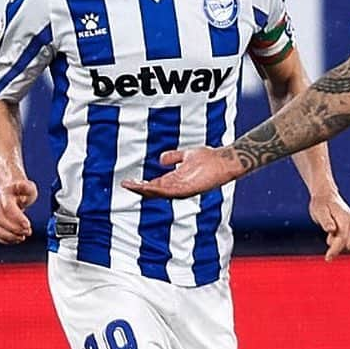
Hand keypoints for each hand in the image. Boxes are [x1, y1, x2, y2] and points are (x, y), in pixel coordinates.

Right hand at [0, 178, 37, 243]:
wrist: (13, 193)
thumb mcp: (29, 187)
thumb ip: (27, 187)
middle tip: (28, 232)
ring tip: (21, 238)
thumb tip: (21, 185)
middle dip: (15, 229)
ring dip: (9, 236)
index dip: (17, 218)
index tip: (28, 225)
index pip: (8, 207)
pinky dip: (5, 240)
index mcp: (4, 194)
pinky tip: (16, 239)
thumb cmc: (22, 192)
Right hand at [122, 146, 240, 199]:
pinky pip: (170, 192)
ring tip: (132, 186)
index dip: (141, 184)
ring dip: (145, 190)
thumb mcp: (187, 155)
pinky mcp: (189, 189)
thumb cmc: (209, 159)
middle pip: (154, 191)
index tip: (128, 182)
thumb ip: (174, 157)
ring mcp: (183, 190)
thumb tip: (161, 159)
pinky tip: (148, 187)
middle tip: (125, 185)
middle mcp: (178, 187)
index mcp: (175, 180)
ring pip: (160, 193)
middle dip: (139, 189)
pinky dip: (158, 190)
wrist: (224, 161)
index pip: (155, 184)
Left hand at [308, 188, 349, 260]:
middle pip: (347, 244)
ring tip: (330, 232)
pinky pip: (349, 242)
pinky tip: (333, 233)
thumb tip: (331, 230)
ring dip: (339, 244)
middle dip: (337, 246)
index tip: (327, 258)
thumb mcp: (319, 211)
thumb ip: (325, 221)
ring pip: (349, 245)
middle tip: (328, 237)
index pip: (343, 239)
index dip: (335, 249)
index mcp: (346, 219)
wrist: (326, 195)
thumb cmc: (320, 204)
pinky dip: (341, 241)